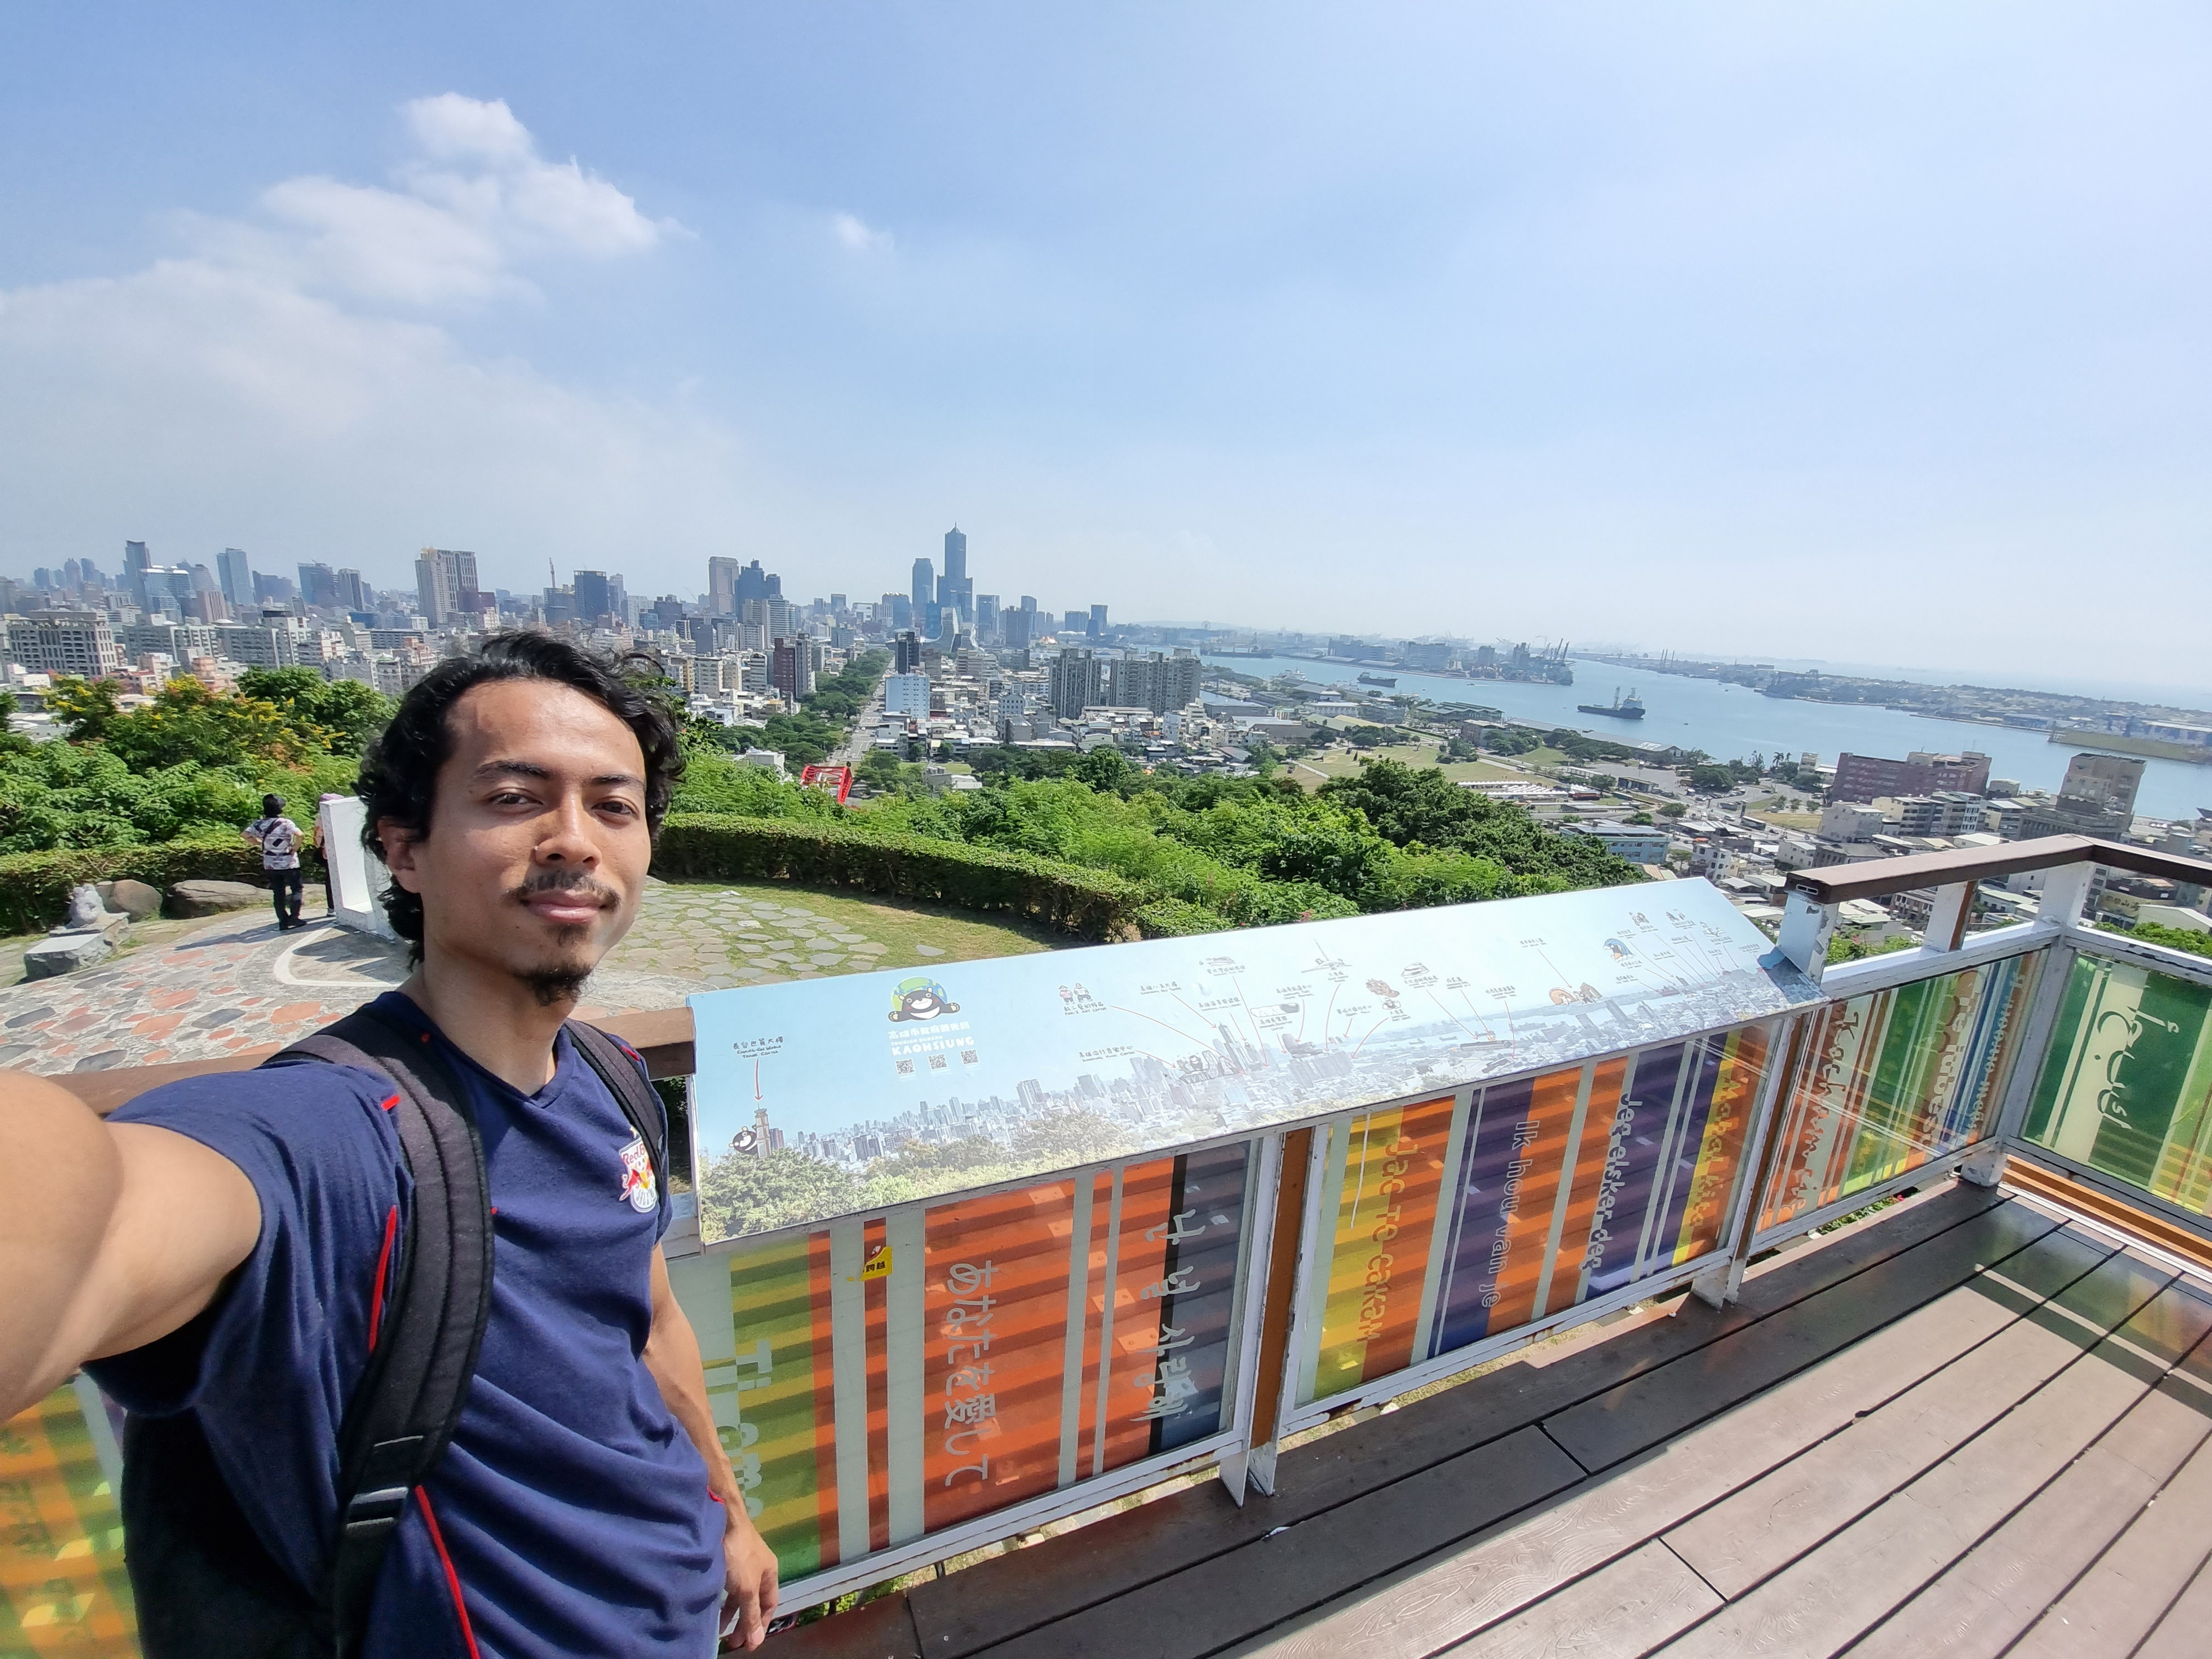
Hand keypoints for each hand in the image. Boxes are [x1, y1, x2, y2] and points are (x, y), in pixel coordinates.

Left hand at [719, 1504, 779, 1650]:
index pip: (769, 1605)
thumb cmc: (739, 1555)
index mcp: (770, 1574)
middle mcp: (758, 1570)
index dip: (760, 1625)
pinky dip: (723, 1600)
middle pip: (754, 1602)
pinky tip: (713, 1610)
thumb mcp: (747, 1588)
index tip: (750, 1644)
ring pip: (739, 1595)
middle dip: (745, 1623)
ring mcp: (742, 1565)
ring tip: (720, 1631)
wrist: (721, 1522)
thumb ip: (751, 1614)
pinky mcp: (727, 1562)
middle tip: (732, 1642)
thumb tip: (757, 1641)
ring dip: (731, 1614)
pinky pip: (728, 1588)